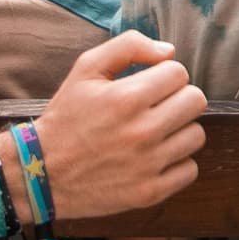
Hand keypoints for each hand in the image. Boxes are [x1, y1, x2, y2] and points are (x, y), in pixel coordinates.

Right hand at [28, 31, 206, 219]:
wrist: (42, 171)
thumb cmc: (67, 117)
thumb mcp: (86, 69)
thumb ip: (128, 47)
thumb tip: (169, 51)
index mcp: (127, 98)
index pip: (179, 73)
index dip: (164, 74)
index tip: (149, 85)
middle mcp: (142, 132)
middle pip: (196, 101)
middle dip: (178, 98)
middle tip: (156, 106)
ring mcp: (148, 165)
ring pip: (196, 135)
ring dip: (179, 130)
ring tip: (154, 132)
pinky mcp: (149, 193)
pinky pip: (189, 170)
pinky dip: (176, 163)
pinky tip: (155, 157)